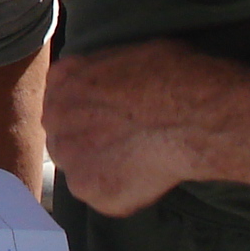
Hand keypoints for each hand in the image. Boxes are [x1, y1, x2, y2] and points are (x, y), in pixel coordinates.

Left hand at [42, 40, 214, 217]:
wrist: (193, 117)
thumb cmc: (174, 78)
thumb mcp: (131, 54)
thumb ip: (104, 73)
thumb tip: (110, 83)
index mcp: (64, 80)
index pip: (61, 98)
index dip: (87, 110)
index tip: (107, 117)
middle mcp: (56, 117)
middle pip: (64, 134)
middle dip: (90, 140)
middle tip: (126, 142)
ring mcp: (69, 155)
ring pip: (79, 167)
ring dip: (102, 168)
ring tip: (139, 161)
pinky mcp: (87, 189)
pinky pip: (100, 195)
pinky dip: (121, 193)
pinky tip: (146, 178)